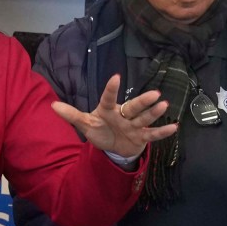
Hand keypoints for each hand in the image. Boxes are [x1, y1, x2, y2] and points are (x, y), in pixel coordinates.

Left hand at [52, 74, 179, 159]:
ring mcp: (134, 125)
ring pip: (145, 118)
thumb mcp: (85, 124)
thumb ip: (71, 115)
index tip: (116, 77)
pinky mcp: (142, 137)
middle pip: (133, 107)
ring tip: (164, 105)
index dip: (111, 89)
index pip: (108, 98)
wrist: (113, 148)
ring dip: (154, 113)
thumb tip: (52, 106)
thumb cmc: (100, 131)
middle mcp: (123, 115)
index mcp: (108, 110)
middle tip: (155, 93)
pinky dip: (163, 132)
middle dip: (143, 101)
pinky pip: (153, 134)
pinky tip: (174, 127)